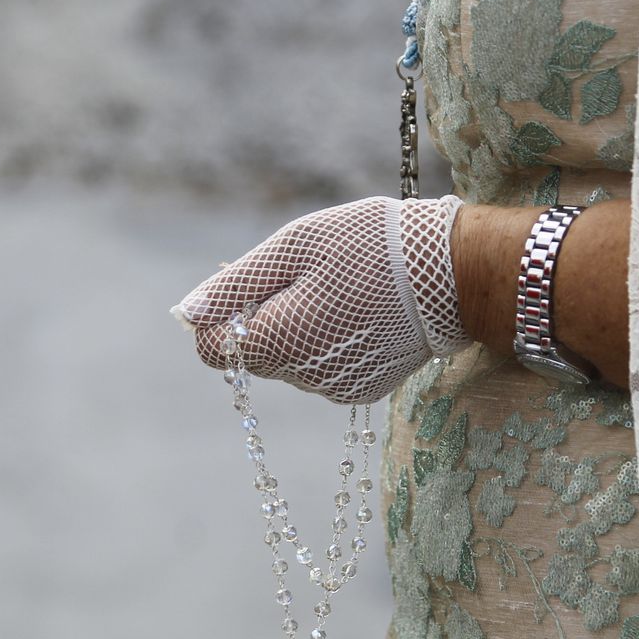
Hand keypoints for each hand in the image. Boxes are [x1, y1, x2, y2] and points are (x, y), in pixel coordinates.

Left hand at [172, 196, 469, 403]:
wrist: (453, 273)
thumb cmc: (371, 246)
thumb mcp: (296, 247)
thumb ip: (236, 283)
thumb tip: (184, 311)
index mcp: (277, 340)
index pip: (210, 349)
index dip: (219, 315)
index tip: (250, 284)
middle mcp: (302, 377)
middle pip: (252, 354)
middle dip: (263, 317)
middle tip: (304, 275)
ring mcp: (334, 389)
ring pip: (288, 362)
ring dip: (297, 330)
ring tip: (340, 290)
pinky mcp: (362, 391)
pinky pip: (322, 369)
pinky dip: (328, 343)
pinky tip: (359, 313)